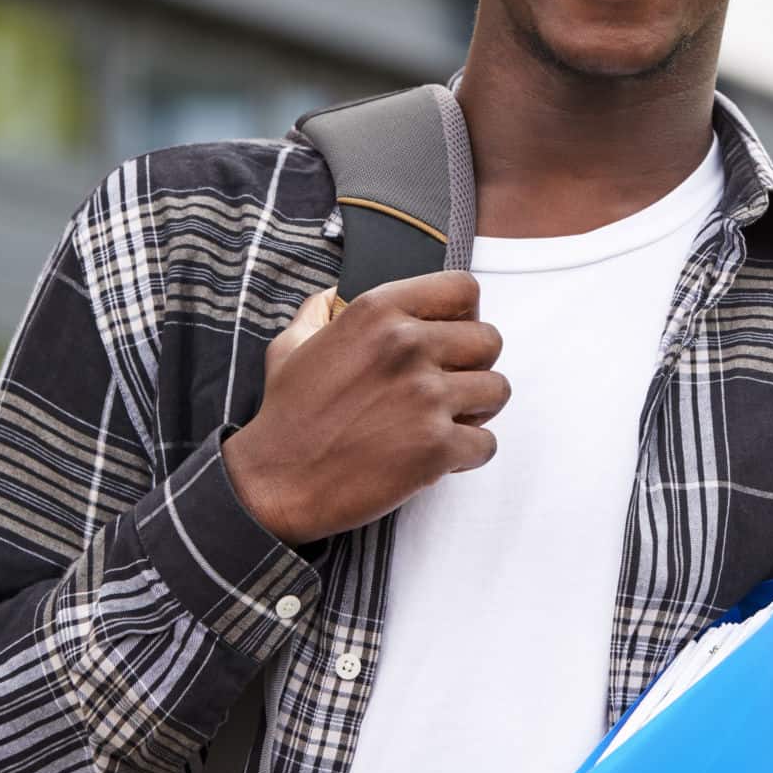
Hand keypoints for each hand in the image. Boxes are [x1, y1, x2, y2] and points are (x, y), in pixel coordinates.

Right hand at [222, 271, 508, 545]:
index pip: (462, 289)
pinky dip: (468, 453)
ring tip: (445, 421)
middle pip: (489, 340)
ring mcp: (426, 397)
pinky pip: (486, 442)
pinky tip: (438, 456)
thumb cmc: (286, 415)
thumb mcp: (292, 344)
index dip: (465, 314)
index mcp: (378, 312)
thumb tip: (334, 294)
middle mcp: (407, 346)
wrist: (275, 483)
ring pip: (497, 390)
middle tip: (448, 388)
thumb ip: (321, 312)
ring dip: (477, 409)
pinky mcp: (437, 447)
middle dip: (474, 365)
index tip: (453, 336)